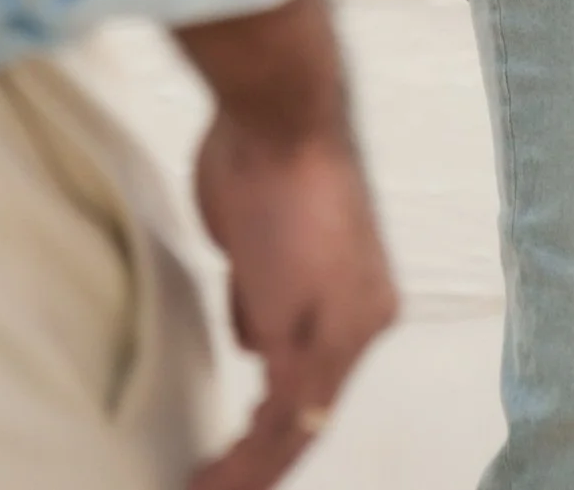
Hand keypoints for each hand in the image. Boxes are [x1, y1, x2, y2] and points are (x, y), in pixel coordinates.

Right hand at [187, 115, 397, 487]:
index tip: (236, 467)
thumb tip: (253, 340)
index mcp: (362, 304)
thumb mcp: (263, 243)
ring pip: (295, 433)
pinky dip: (240, 464)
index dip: (278, 437)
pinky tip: (209, 480)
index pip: (320, 393)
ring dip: (245, 474)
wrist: (283, 119)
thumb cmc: (266, 163)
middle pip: (312, 422)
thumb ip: (263, 296)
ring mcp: (341, 337)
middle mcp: (364, 328)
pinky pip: (277, 427)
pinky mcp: (310, 342)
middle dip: (262, 467)